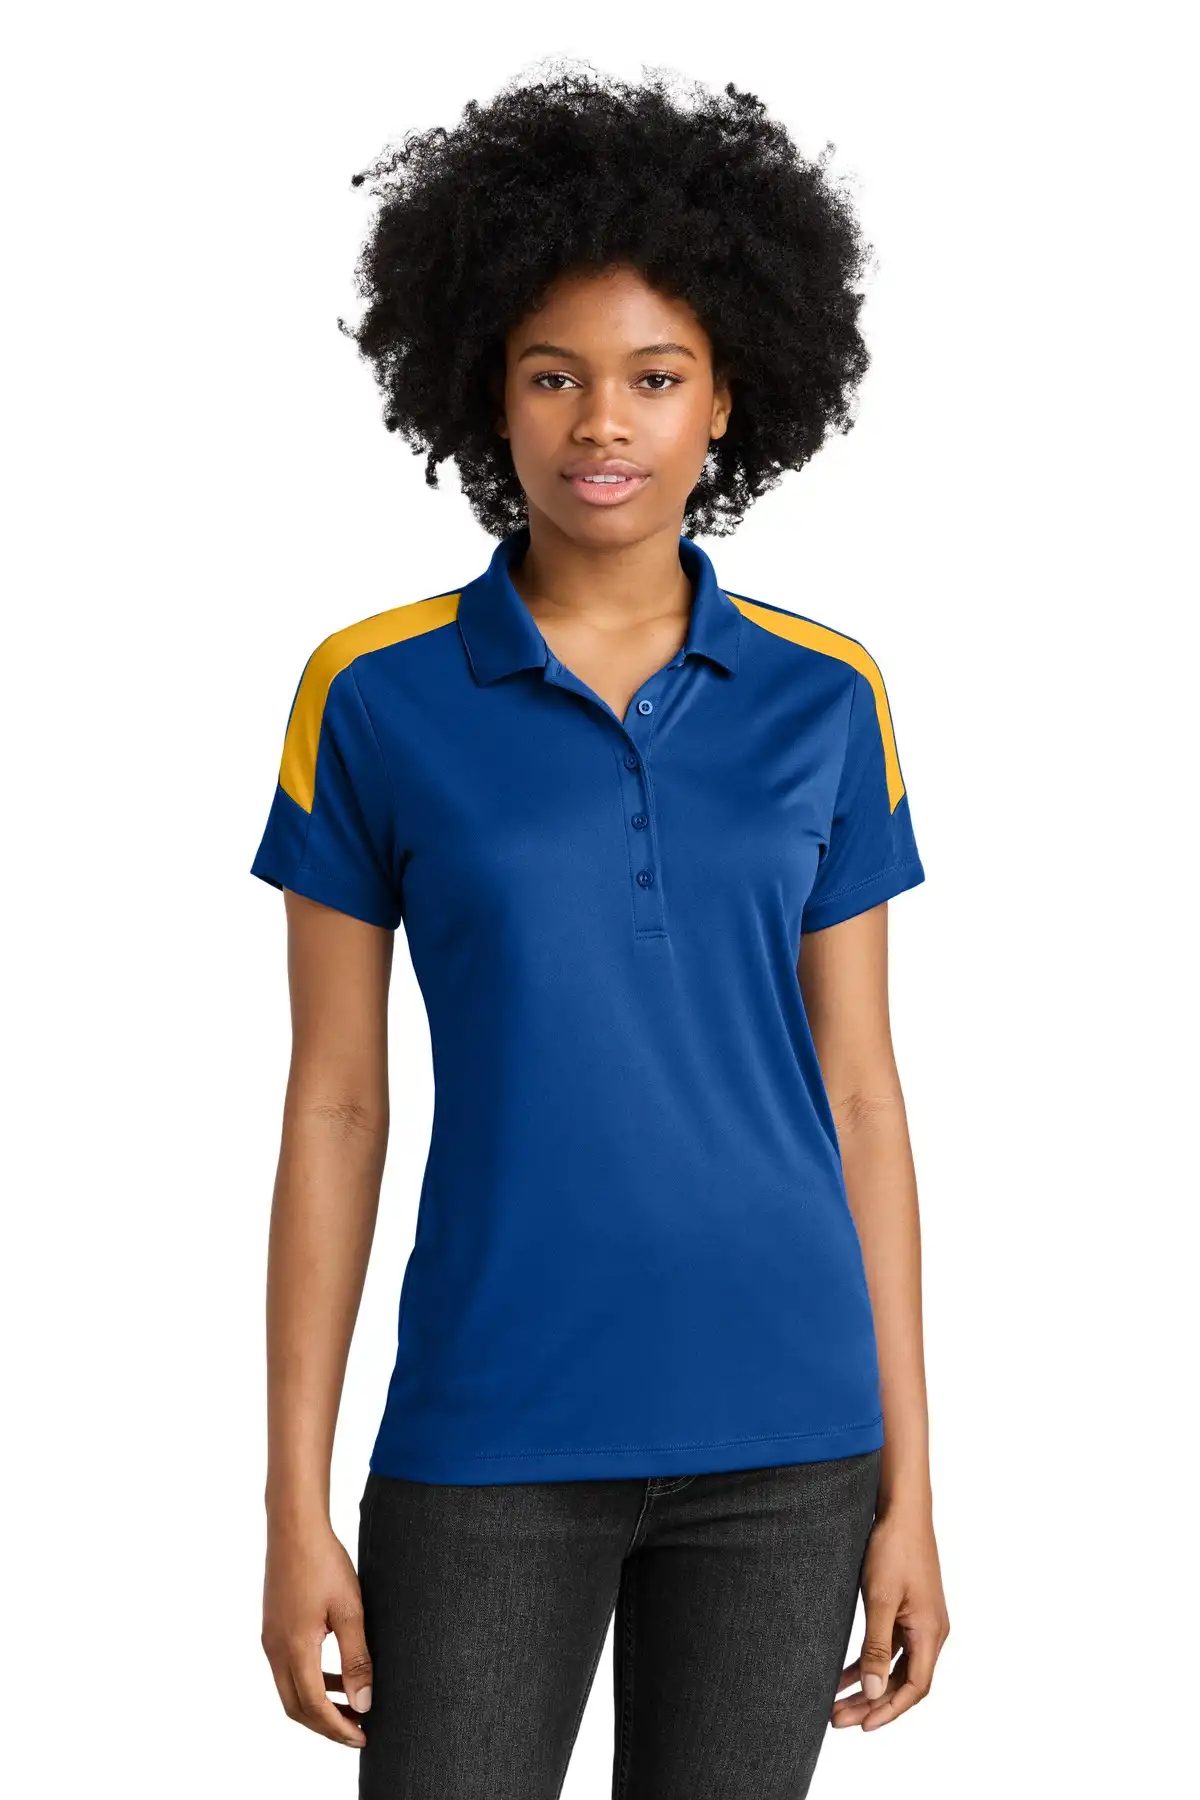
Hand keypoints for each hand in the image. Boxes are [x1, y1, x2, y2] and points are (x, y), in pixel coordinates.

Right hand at [261, 1520, 372, 1747]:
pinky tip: (335, 1675)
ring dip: (318, 1705)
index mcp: (294, 1648)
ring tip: (351, 1705)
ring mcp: (270, 1639)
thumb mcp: (350, 1610)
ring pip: (290, 1691)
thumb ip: (356, 1658)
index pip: (314, 1706)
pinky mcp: (272, 1628)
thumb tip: (364, 1701)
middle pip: (296, 1708)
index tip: (363, 1735)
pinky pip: (288, 1670)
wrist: (294, 1527)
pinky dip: (310, 1682)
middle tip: (357, 1730)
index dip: (338, 1727)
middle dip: (326, 1725)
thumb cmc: (324, 1563)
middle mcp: (275, 1650)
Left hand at [831, 1502, 949, 1730]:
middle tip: (837, 1719)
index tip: (861, 1726)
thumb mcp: (880, 1599)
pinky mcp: (908, 1610)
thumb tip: (874, 1692)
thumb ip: (877, 1646)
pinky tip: (843, 1673)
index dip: (889, 1711)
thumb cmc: (893, 1548)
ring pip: (894, 1666)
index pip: (914, 1688)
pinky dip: (869, 1661)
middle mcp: (930, 1632)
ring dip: (868, 1685)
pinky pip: (890, 1646)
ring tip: (835, 1702)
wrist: (902, 1509)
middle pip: (903, 1682)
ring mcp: (920, 1621)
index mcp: (930, 1633)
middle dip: (872, 1704)